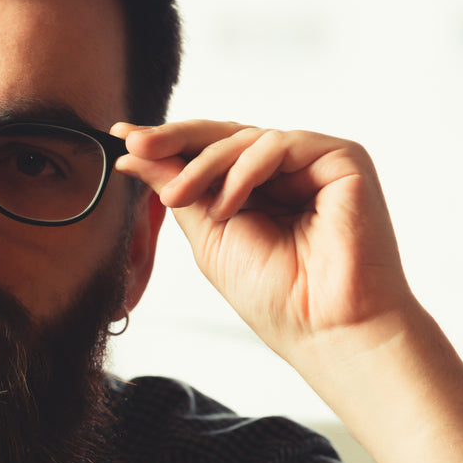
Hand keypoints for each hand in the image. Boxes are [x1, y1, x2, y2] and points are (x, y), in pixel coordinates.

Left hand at [112, 120, 415, 366]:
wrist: (322, 327)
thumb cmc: (273, 294)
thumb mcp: (207, 234)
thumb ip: (177, 188)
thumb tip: (134, 154)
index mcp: (253, 189)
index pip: (205, 153)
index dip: (165, 145)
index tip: (122, 139)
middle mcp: (283, 171)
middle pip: (222, 135)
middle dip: (173, 138)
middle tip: (135, 143)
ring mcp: (311, 163)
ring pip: (243, 137)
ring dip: (201, 165)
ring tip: (176, 197)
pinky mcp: (341, 160)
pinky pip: (279, 144)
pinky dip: (244, 170)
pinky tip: (227, 206)